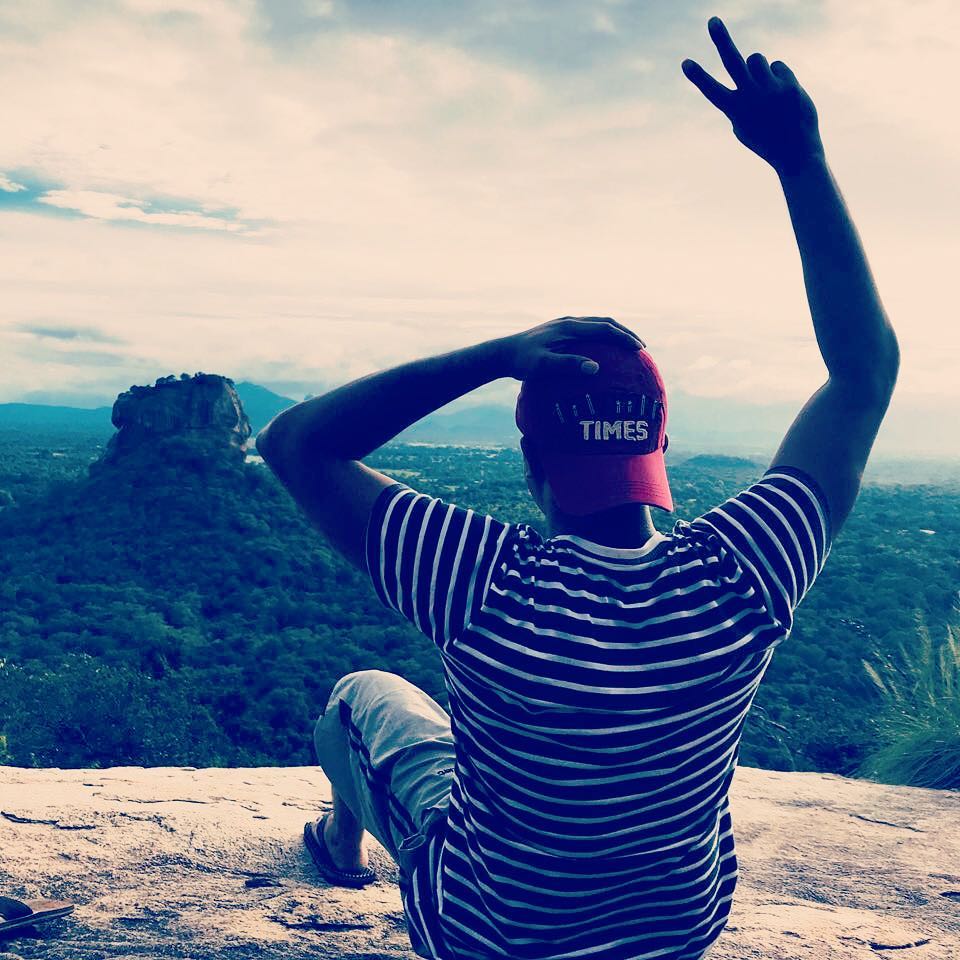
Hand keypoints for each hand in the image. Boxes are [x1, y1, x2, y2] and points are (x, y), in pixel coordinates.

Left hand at [498, 316, 644, 380]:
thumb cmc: (521, 363)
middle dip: (625, 333)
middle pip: (605, 322)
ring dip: (614, 334)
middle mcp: (569, 322)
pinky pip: (588, 332)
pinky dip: (601, 339)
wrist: (502, 354)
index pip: (604, 328)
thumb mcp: (543, 366)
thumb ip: (568, 365)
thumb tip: (595, 368)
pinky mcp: (561, 332)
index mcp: (568, 327)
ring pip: (597, 325)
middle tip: (640, 348)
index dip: (623, 337)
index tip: (639, 349)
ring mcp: (565, 325)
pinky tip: (604, 356)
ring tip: (628, 349)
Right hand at [682, 17, 823, 174]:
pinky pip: (777, 66)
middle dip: (721, 40)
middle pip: (732, 61)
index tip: (685, 62)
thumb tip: (748, 68)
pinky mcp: (787, 84)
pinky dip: (777, 76)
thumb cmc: (765, 140)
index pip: (712, 90)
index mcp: (734, 110)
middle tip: (713, 21)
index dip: (698, 76)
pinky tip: (783, 95)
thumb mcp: (743, 127)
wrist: (796, 152)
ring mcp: (770, 89)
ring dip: (757, 67)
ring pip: (756, 58)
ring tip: (765, 88)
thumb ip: (738, 101)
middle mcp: (750, 97)